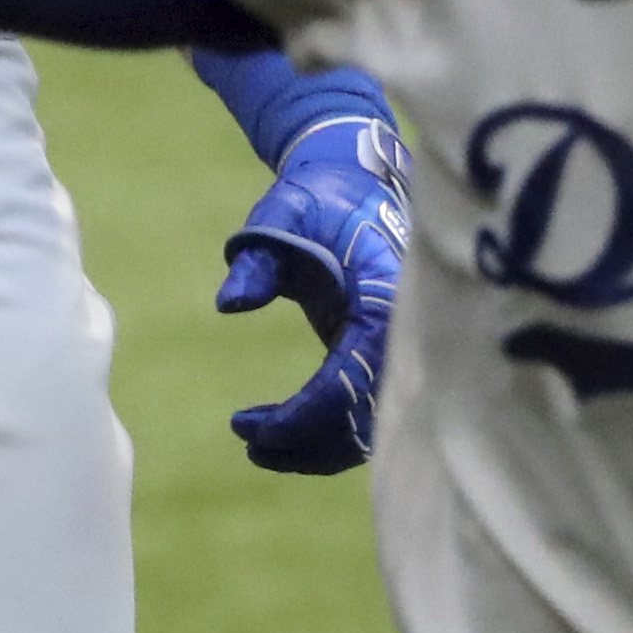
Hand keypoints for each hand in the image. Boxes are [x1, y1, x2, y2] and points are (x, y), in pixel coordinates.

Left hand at [216, 101, 409, 475]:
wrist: (352, 186)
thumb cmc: (315, 199)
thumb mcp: (282, 214)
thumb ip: (257, 256)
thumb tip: (231, 303)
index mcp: (385, 293)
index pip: (360, 367)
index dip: (314, 407)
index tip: (258, 424)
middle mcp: (401, 328)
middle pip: (370, 409)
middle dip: (311, 438)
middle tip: (249, 440)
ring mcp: (394, 347)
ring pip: (370, 422)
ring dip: (318, 447)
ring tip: (255, 447)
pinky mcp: (378, 358)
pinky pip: (362, 413)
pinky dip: (326, 436)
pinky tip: (278, 439)